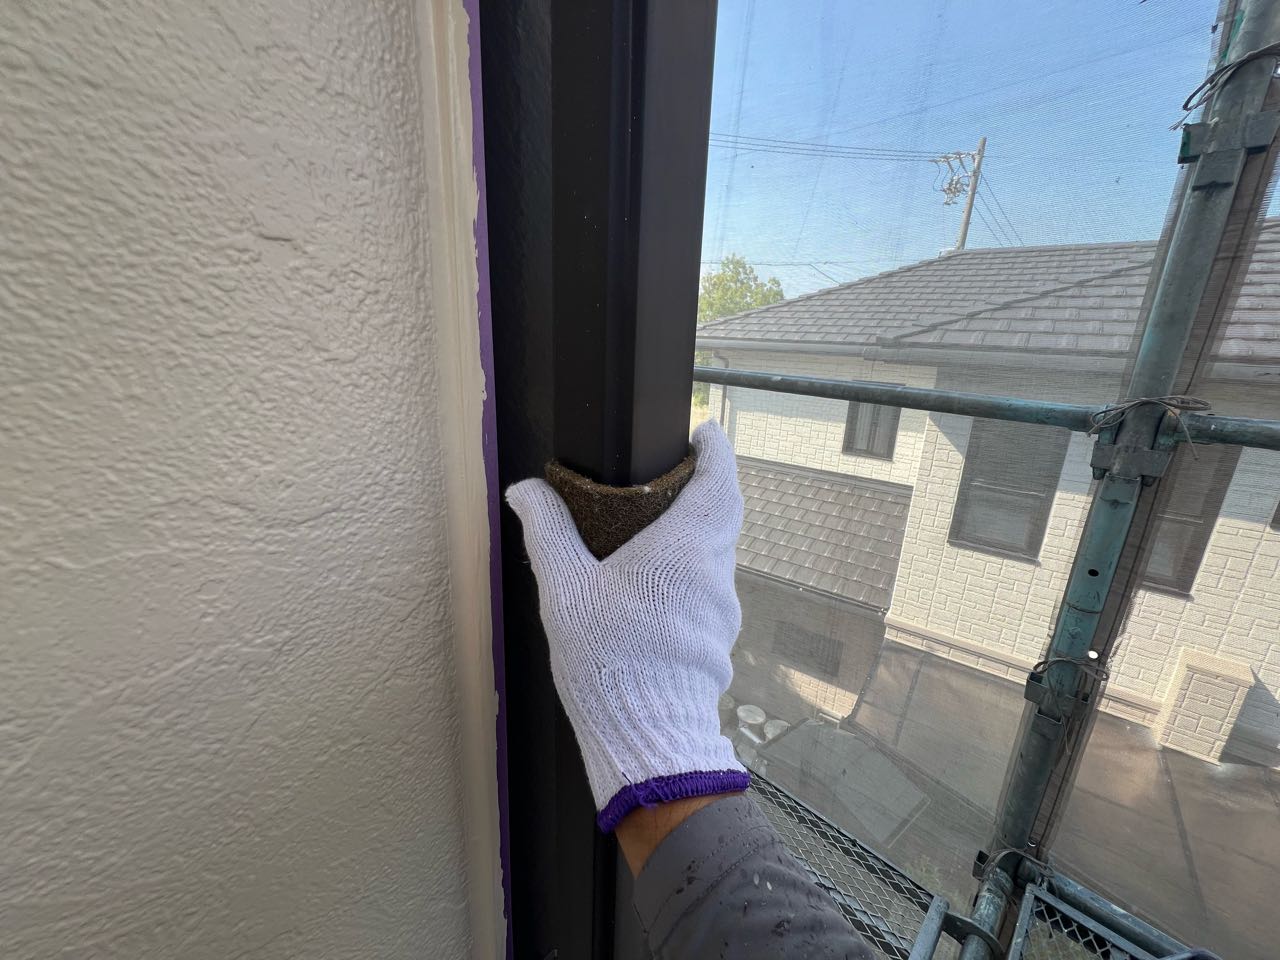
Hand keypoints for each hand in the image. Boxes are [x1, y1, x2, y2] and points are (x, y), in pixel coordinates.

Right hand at [505, 421, 748, 831]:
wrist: (648, 738)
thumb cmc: (610, 657)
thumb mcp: (568, 589)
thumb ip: (548, 533)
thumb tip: (524, 491)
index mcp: (687, 547)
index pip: (720, 479)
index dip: (715, 450)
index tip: (701, 434)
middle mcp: (716, 573)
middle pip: (723, 516)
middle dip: (701, 493)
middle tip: (667, 482)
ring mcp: (722, 612)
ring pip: (716, 558)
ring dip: (692, 542)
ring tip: (649, 541)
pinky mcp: (717, 644)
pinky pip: (708, 596)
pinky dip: (688, 582)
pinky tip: (651, 598)